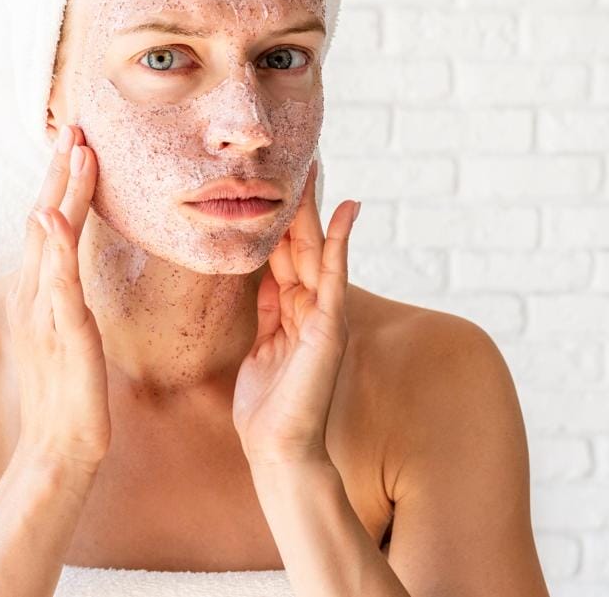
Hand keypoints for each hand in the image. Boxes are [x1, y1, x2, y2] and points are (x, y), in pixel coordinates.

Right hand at [6, 123, 110, 474]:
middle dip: (59, 172)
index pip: (48, 226)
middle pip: (45, 221)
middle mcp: (35, 295)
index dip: (60, 183)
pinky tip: (53, 217)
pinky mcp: (62, 334)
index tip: (76, 142)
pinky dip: (54, 248)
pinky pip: (56, 284)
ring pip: (50, 241)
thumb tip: (72, 270)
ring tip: (72, 150)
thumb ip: (66, 297)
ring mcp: (45, 312)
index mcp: (39, 293)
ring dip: (60, 192)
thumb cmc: (67, 394)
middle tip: (74, 126)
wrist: (62, 448)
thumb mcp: (67, 334)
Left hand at [232, 159, 358, 468]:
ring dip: (314, 209)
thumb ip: (267, 311)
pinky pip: (336, 274)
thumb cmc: (266, 410)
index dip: (278, 220)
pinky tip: (348, 209)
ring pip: (316, 251)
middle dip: (296, 204)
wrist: (278, 449)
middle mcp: (310, 308)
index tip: (274, 184)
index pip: (284, 255)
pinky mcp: (331, 325)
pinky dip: (343, 241)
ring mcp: (323, 315)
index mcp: (290, 312)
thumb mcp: (260, 347)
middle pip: (301, 245)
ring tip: (313, 167)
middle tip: (296, 159)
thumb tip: (263, 276)